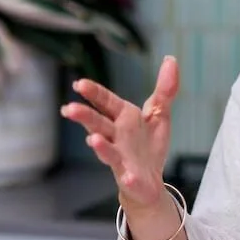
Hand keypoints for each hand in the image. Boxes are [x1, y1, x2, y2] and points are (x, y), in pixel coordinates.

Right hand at [61, 56, 179, 209]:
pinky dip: (128, 177)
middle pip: (98, 124)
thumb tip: (171, 58)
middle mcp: (117, 136)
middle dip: (84, 116)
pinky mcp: (130, 177)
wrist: (149, 181)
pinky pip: (128, 177)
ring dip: (99, 146)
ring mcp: (121, 158)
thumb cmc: (148, 145)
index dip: (93, 93)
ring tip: (91, 139)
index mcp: (123, 117)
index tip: (79, 84)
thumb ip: (164, 89)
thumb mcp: (159, 114)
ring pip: (107, 150)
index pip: (105, 102)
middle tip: (68, 109)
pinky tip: (128, 177)